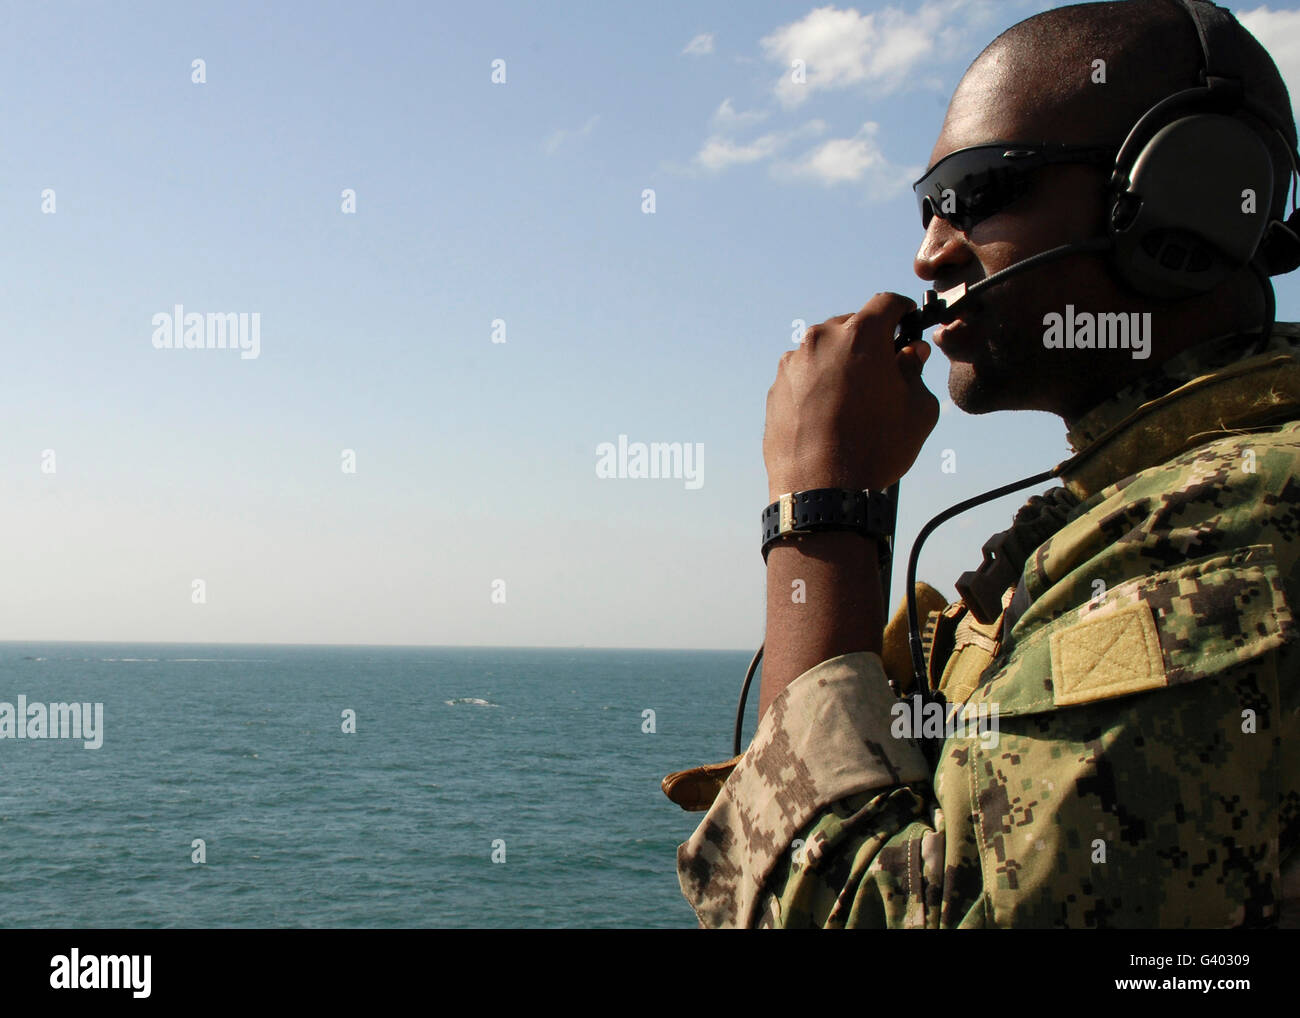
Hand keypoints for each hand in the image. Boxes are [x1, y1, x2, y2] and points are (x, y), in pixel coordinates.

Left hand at [764, 292, 938, 497]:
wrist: (820, 491)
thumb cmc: (875, 449)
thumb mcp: (918, 410)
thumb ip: (916, 371)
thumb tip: (910, 354)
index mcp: (861, 334)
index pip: (887, 303)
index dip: (903, 311)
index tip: (908, 323)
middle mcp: (821, 339)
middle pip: (852, 325)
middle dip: (871, 341)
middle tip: (885, 370)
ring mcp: (793, 363)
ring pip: (825, 350)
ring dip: (841, 363)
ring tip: (854, 399)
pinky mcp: (775, 388)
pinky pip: (804, 375)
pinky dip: (818, 384)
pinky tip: (829, 414)